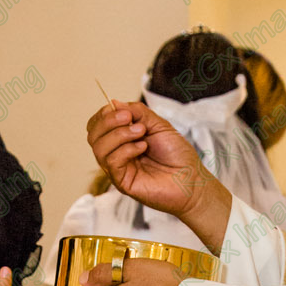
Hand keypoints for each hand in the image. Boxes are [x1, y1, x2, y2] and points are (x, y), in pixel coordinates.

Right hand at [87, 101, 231, 250]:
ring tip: (141, 133)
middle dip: (108, 121)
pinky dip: (126, 149)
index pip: (98, 125)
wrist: (192, 179)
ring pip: (99, 148)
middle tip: (129, 119)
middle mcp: (116, 153)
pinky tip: (142, 148)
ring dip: (119, 135)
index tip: (125, 111)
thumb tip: (113, 103)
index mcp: (122, 139)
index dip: (105, 114)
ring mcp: (118, 169)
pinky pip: (111, 162)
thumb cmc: (178, 155)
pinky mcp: (122, 182)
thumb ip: (137, 112)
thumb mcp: (158, 125)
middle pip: (93, 135)